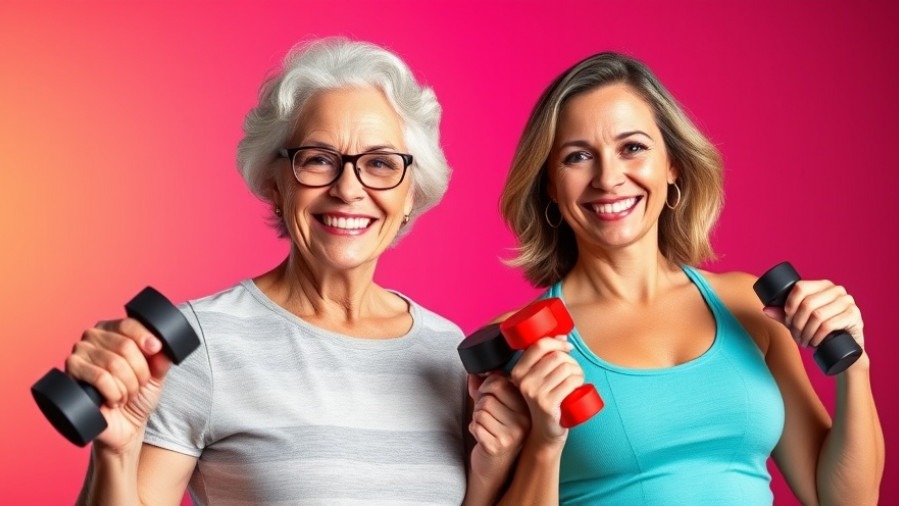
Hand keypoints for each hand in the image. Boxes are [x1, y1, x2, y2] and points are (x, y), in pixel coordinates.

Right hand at [65, 318, 172, 451]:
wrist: (125, 426)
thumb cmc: (140, 395)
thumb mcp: (157, 375)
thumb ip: (162, 359)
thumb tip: (164, 347)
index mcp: (113, 330)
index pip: (129, 324)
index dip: (145, 338)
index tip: (156, 350)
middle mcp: (92, 338)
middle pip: (125, 345)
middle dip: (140, 371)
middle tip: (140, 385)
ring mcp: (79, 355)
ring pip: (114, 363)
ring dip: (129, 385)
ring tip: (128, 395)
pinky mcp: (70, 375)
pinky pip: (99, 378)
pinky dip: (115, 393)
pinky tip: (115, 401)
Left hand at [466, 373, 529, 503]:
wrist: (496, 467)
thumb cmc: (497, 432)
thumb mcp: (496, 407)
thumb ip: (485, 387)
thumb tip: (474, 373)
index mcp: (527, 407)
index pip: (500, 382)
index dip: (487, 385)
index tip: (487, 393)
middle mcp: (523, 420)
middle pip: (489, 395)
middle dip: (480, 402)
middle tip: (485, 412)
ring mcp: (512, 434)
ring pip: (481, 410)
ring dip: (476, 416)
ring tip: (485, 425)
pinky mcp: (497, 446)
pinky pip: (476, 425)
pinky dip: (473, 428)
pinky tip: (482, 435)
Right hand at [508, 335, 582, 445]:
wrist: (545, 431)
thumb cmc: (545, 400)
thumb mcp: (537, 379)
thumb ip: (543, 358)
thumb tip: (562, 335)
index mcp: (517, 371)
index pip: (538, 345)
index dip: (557, 341)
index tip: (567, 346)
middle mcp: (523, 381)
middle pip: (555, 357)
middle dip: (571, 360)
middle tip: (575, 370)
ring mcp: (534, 393)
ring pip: (565, 368)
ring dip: (578, 371)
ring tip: (578, 379)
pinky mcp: (547, 404)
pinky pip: (570, 382)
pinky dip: (579, 381)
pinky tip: (579, 385)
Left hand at [762, 279, 864, 349]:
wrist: (848, 347)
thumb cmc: (822, 331)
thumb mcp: (802, 321)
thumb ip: (785, 315)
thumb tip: (765, 310)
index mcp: (822, 285)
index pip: (800, 287)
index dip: (789, 305)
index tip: (787, 320)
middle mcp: (837, 290)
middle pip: (807, 303)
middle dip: (796, 323)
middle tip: (795, 336)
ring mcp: (848, 301)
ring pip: (817, 315)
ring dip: (806, 332)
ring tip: (803, 342)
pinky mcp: (854, 315)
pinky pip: (830, 324)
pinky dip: (818, 336)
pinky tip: (815, 342)